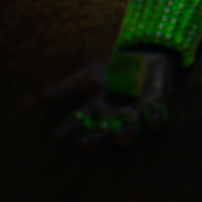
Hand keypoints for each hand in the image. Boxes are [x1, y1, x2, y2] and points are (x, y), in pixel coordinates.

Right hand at [44, 47, 176, 152]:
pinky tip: (152, 118)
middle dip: (95, 140)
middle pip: (102, 137)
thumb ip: (70, 87)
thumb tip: (44, 97)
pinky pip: (157, 119)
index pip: (78, 127)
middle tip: (83, 144)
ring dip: (125, 135)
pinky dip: (155, 119)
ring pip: (130, 133)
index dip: (68, 132)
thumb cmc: (112, 70)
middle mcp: (113, 122)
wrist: (142, 57)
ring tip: (120, 133)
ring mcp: (135, 119)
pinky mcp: (156, 110)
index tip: (56, 135)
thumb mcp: (89, 75)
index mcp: (94, 115)